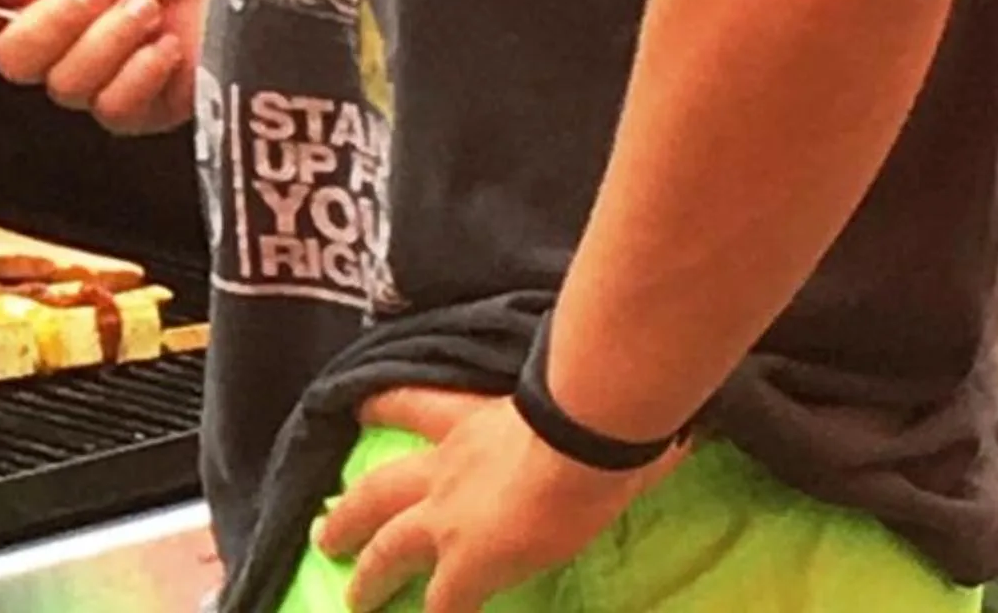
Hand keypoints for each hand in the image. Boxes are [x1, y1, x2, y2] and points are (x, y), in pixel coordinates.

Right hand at [0, 0, 211, 135]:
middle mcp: (58, 41)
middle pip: (12, 62)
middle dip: (55, 20)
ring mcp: (97, 79)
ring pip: (64, 86)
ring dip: (108, 39)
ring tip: (145, 7)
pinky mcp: (139, 109)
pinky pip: (111, 109)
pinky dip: (139, 71)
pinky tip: (163, 46)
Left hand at [314, 388, 679, 612]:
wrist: (579, 438)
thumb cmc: (591, 412)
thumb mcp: (581, 406)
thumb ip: (605, 420)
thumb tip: (672, 431)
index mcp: (470, 421)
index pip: (414, 405)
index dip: (382, 407)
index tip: (357, 410)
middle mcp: (446, 468)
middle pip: (379, 488)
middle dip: (349, 510)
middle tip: (325, 527)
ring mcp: (448, 518)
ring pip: (389, 548)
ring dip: (368, 574)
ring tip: (350, 595)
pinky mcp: (464, 565)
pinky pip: (442, 607)